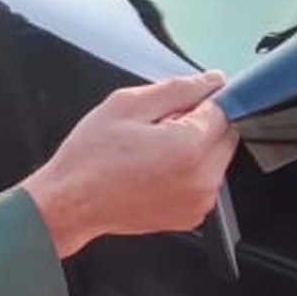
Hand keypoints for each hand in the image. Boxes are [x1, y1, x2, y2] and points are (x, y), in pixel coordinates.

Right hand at [22, 72, 239, 258]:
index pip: (224, 108)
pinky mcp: (191, 215)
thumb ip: (179, 89)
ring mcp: (199, 202)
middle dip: (201, 123)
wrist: (70, 204)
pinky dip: (189, 170)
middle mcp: (202, 179)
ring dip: (196, 147)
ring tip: (153, 150)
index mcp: (189, 148)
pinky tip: (155, 169)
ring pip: (217, 157)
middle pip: (226, 134)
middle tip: (159, 126)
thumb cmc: (90, 159)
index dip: (201, 98)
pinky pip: (204, 180)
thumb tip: (211, 80)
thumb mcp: (128, 104)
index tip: (180, 101)